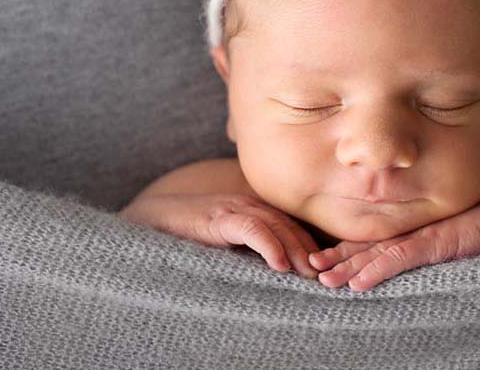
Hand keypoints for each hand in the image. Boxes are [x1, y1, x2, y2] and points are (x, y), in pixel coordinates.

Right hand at [118, 193, 319, 278]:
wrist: (153, 220)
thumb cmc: (191, 234)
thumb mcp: (227, 241)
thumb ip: (249, 248)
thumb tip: (278, 271)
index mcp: (254, 209)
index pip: (291, 225)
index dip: (309, 245)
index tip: (325, 267)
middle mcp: (250, 204)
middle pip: (289, 225)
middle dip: (309, 250)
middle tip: (326, 274)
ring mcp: (235, 208)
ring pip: (275, 226)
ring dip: (296, 250)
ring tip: (310, 274)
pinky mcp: (219, 217)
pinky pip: (251, 229)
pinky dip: (268, 246)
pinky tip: (279, 264)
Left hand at [307, 197, 479, 291]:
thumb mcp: (459, 257)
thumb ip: (434, 260)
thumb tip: (414, 283)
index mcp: (424, 237)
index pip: (380, 247)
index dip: (350, 255)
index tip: (323, 266)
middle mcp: (422, 233)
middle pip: (373, 246)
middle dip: (340, 258)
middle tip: (309, 269)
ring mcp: (431, 235)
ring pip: (382, 252)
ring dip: (350, 266)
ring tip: (322, 277)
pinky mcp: (443, 242)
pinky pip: (406, 258)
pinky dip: (379, 270)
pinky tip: (358, 283)